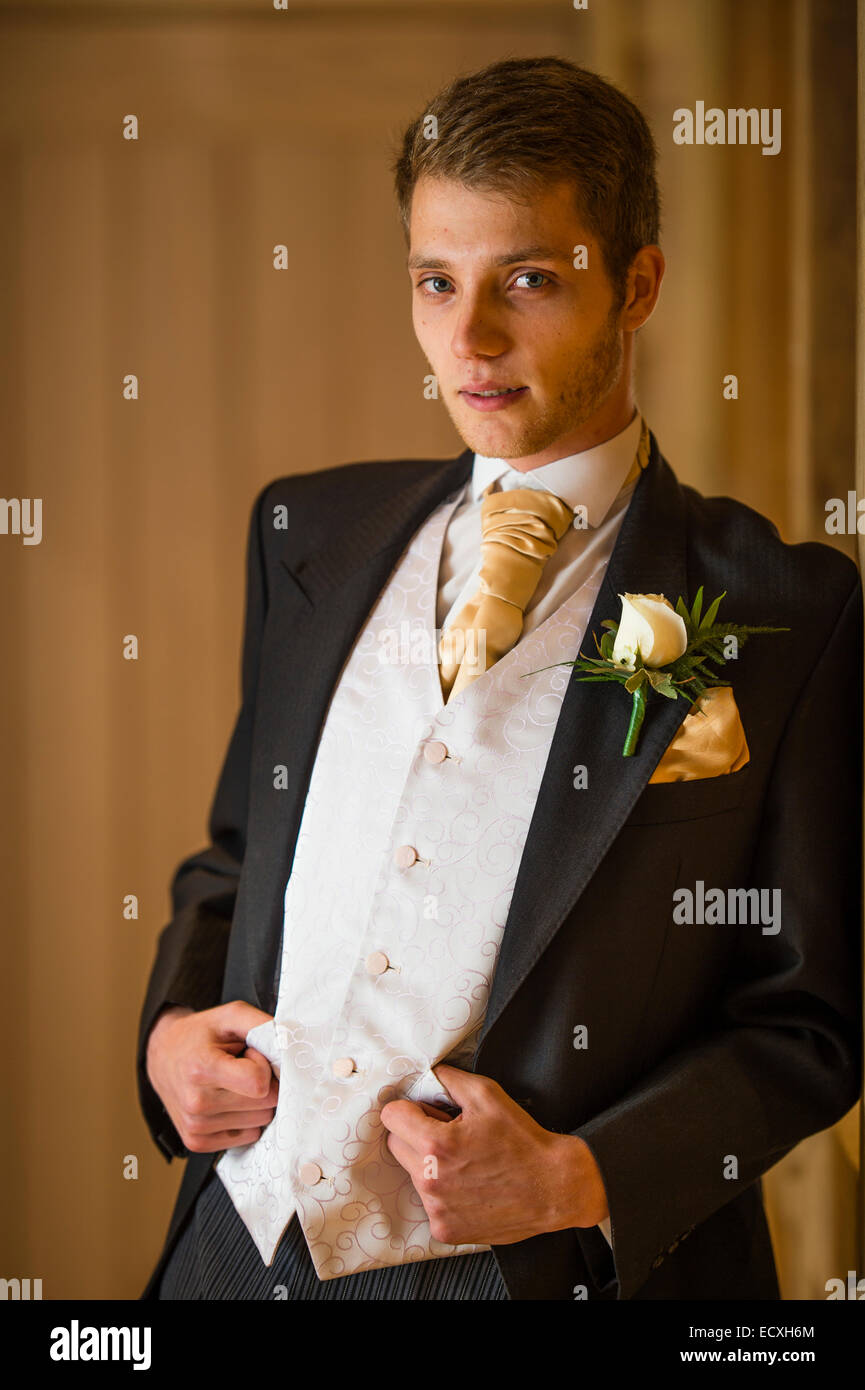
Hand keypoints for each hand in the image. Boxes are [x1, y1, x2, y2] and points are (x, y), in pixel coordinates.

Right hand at [145, 1001, 278, 1152]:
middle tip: (241, 1067)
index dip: (263, 1064)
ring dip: (255, 1101)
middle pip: (266, 1103)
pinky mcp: (198, 1142)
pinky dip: (246, 1119)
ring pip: (261, 1121)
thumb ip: (263, 1026)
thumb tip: (291, 1049)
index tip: (249, 1054)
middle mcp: (196, 1103)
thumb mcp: (230, 1015)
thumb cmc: (200, 1035)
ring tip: (232, 1083)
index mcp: (202, 1069)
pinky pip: (249, 1136)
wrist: (163, 1056)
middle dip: (264, 1083)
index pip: (259, 1082)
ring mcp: (196, 1127)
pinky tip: (227, 1100)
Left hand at [380, 1065, 608, 1245]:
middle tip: (450, 1136)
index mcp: (435, 1144)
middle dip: (416, 1136)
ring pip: (413, 1175)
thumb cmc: (522, 1141)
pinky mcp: (445, 1230)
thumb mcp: (487, 1094)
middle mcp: (430, 1180)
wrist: (553, 1187)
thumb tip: (427, 1074)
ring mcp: (436, 1209)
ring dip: (429, 1166)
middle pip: (396, 1146)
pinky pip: (430, 1203)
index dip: (408, 1109)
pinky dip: (443, 1194)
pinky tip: (470, 1187)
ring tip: (466, 1163)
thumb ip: (448, 1079)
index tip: (424, 1113)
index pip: (391, 1118)